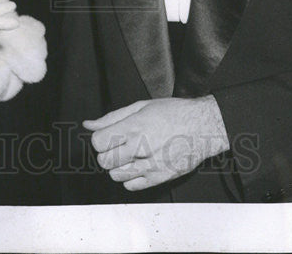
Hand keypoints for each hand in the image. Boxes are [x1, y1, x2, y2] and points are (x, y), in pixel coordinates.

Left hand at [83, 97, 229, 190]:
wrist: (203, 127)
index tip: (106, 138)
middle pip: (104, 161)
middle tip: (117, 147)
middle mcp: (141, 147)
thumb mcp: (141, 106)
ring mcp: (151, 165)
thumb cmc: (174, 113)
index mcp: (134, 127)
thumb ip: (112, 117)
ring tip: (129, 155)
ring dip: (117, 166)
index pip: (98, 142)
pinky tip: (138, 165)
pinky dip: (130, 178)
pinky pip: (132, 186)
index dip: (99, 140)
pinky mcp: (160, 177)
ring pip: (115, 175)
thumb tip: (89, 124)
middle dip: (106, 154)